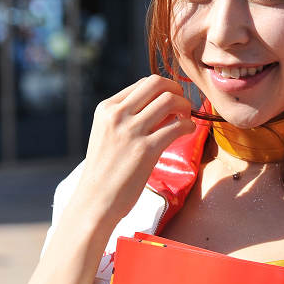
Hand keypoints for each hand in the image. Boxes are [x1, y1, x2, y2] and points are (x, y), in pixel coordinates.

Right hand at [75, 76, 194, 226]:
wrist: (95, 200)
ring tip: (186, 119)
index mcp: (106, 108)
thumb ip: (129, 118)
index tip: (170, 103)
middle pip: (157, 83)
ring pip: (170, 100)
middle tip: (183, 105)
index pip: (142, 83)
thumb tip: (164, 107)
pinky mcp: (146, 150)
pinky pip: (177, 126)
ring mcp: (131, 131)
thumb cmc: (105, 171)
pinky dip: (189, 125)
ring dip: (185, 106)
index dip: (163, 89)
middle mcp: (117, 115)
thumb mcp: (107, 135)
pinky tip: (188, 132)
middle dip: (177, 90)